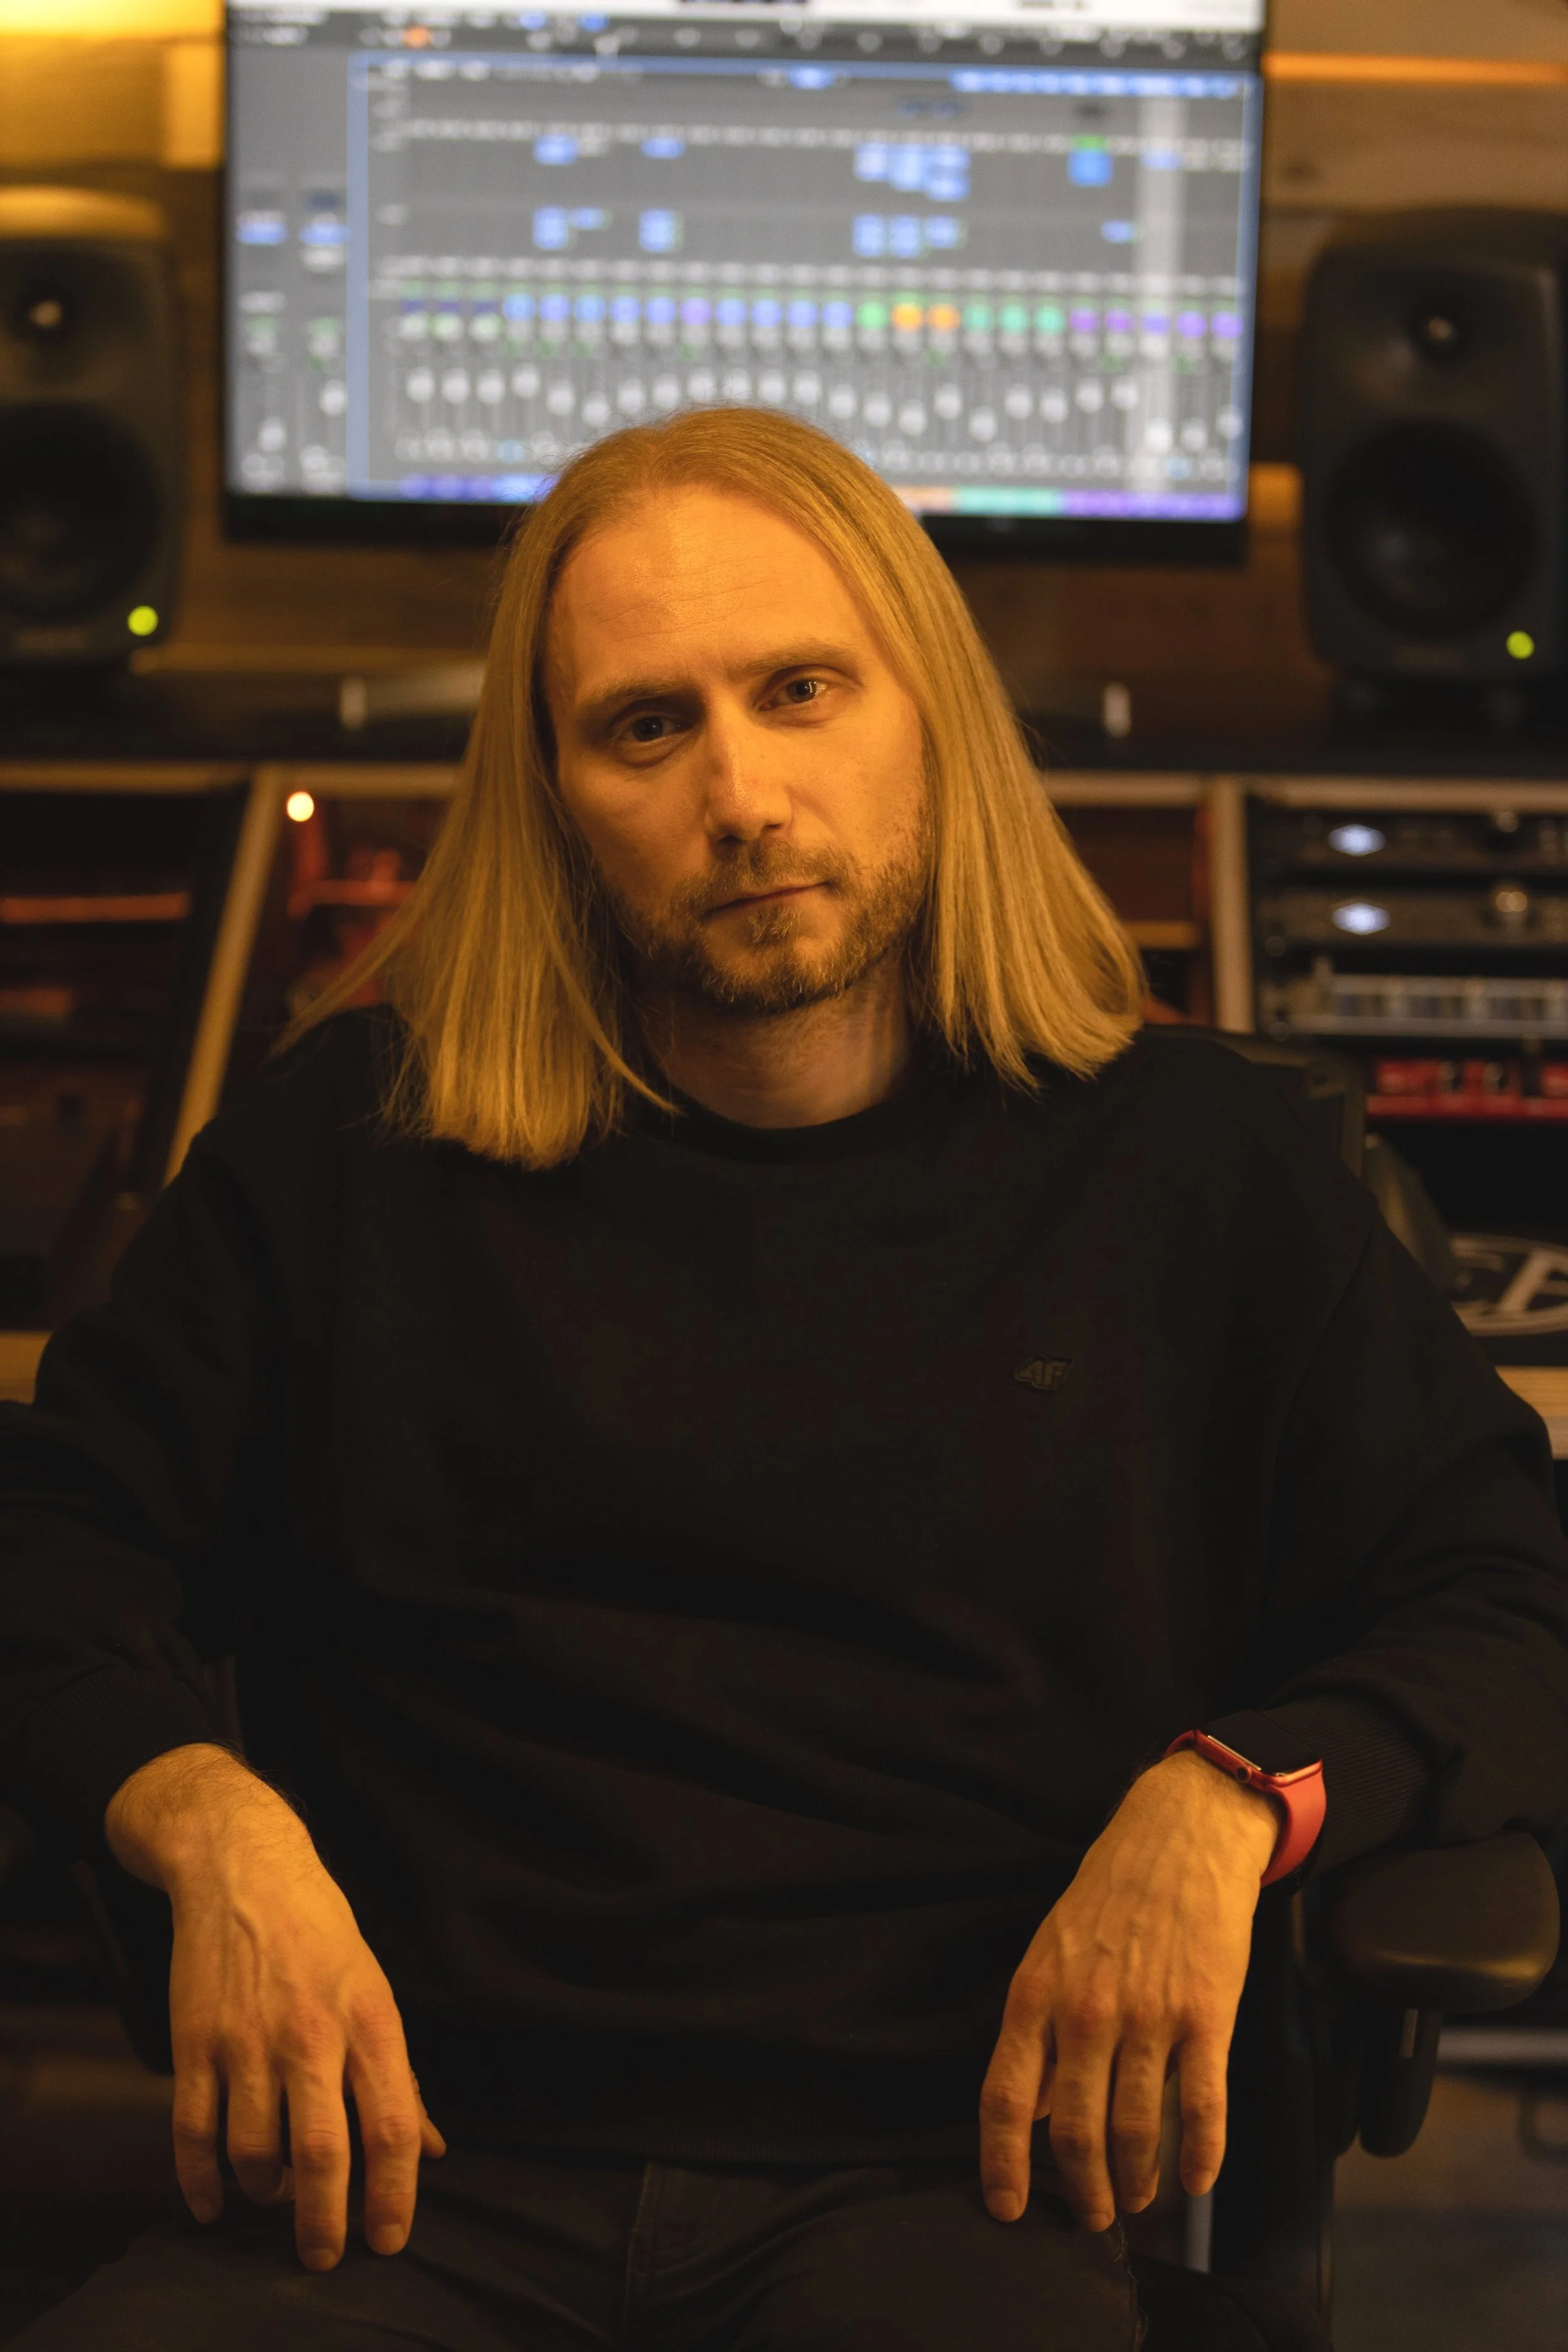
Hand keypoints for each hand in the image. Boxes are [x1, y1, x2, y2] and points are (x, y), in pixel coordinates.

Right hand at [105, 1744, 444, 2271]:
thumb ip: (399, 2076)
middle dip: (325, 2222)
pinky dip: (200, 2181)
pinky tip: (212, 2203)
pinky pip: (193, 2132)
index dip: (394, 2194)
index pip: (392, 2126)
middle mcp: (311, 2036)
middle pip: (322, 2155)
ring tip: (273, 2195)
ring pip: (255, 2153)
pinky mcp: (195, 2042)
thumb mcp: (376, 1992)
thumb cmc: (322, 1934)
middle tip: (325, 2257)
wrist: (244, 1871)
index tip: (389, 2238)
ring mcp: (247, 2041)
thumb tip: (431, 2149)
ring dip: (265, 2193)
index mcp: (369, 2021)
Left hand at [979, 1750, 1278, 2232]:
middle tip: (1092, 2218)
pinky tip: (1195, 2180)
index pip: (1006, 2099)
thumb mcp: (1051, 1952)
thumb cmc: (1110, 1894)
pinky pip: (1201, 2106)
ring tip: (1139, 2200)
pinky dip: (1200, 2156)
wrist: (1180, 1837)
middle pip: (1075, 2133)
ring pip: (1135, 2130)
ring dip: (1137, 2181)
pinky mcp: (1205, 2016)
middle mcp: (1086, 2013)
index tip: (1008, 2210)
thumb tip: (1036, 2106)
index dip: (1003, 2165)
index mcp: (1036, 1995)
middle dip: (1083, 2190)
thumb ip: (1042, 2029)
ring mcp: (1148, 2017)